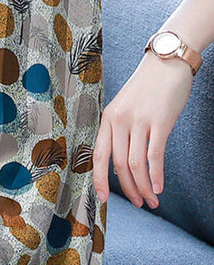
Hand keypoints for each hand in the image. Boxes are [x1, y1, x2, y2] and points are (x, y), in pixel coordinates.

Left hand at [93, 49, 193, 208]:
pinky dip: (156, 175)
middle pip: (119, 164)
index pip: (98, 155)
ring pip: (136, 164)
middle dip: (128, 189)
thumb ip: (122, 129)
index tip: (103, 198)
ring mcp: (139, 120)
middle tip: (139, 203)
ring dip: (143, 187)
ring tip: (151, 200)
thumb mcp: (126, 106)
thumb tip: (123, 160)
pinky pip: (154, 154)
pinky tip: (159, 187)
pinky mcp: (159, 121)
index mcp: (108, 117)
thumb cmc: (148, 86)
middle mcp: (119, 120)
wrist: (167, 61)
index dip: (99, 179)